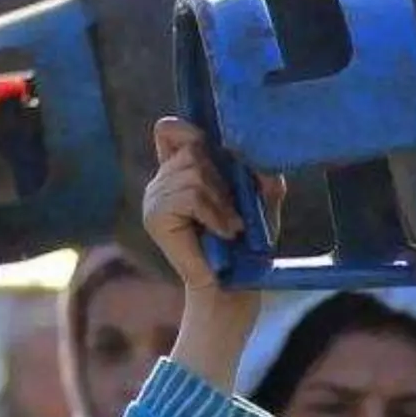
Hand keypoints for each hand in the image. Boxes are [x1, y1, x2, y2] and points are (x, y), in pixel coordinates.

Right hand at [148, 118, 283, 391]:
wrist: (233, 287)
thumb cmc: (248, 245)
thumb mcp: (262, 200)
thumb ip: (261, 172)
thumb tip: (260, 151)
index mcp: (181, 171)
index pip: (169, 129)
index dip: (189, 130)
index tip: (217, 151)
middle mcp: (162, 180)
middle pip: (190, 148)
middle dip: (221, 177)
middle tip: (233, 212)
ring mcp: (154, 198)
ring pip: (192, 172)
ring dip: (221, 201)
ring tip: (230, 227)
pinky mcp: (155, 217)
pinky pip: (188, 195)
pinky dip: (213, 213)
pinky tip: (222, 232)